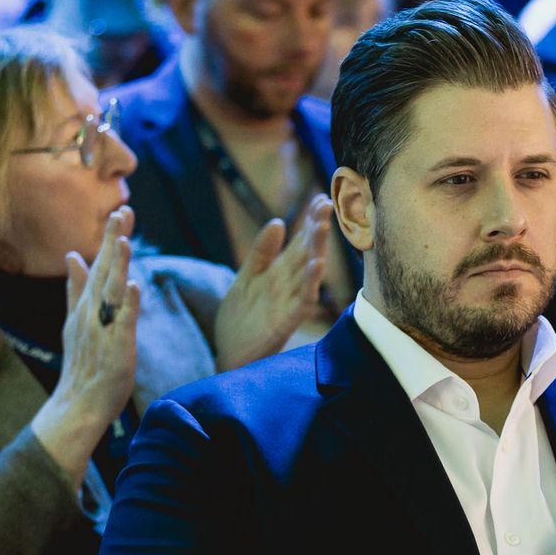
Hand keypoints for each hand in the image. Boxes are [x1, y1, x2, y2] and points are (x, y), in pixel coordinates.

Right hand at [30, 207, 140, 482]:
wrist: (77, 402)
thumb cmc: (82, 362)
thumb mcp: (75, 319)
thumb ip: (75, 288)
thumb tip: (72, 255)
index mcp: (86, 304)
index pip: (98, 265)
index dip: (109, 239)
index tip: (119, 212)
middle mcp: (92, 311)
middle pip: (104, 270)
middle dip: (113, 240)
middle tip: (123, 211)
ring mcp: (102, 328)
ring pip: (111, 291)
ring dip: (117, 265)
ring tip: (124, 239)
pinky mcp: (115, 347)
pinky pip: (123, 322)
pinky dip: (127, 303)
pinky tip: (133, 284)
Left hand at [214, 194, 330, 370]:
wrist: (228, 356)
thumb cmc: (240, 320)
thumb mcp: (245, 278)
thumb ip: (261, 253)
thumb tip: (277, 222)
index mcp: (278, 274)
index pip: (297, 243)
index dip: (308, 222)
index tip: (320, 198)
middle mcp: (288, 286)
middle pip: (305, 253)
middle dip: (316, 229)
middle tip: (327, 204)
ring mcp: (288, 303)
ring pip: (307, 273)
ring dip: (316, 250)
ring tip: (322, 227)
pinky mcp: (285, 321)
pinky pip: (302, 301)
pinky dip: (310, 284)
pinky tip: (315, 266)